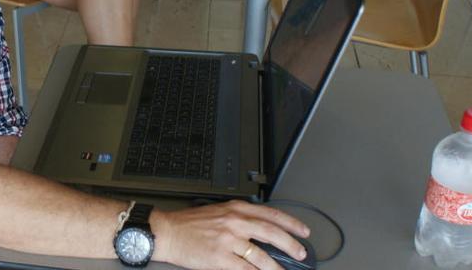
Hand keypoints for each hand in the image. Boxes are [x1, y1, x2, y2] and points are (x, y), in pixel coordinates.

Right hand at [151, 200, 309, 269]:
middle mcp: (235, 222)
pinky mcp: (220, 258)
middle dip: (291, 244)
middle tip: (301, 252)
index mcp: (236, 208)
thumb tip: (264, 230)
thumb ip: (241, 217)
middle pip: (272, 233)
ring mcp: (228, 240)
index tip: (303, 231)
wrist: (168, 231)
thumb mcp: (219, 212)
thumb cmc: (190, 223)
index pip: (271, 214)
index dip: (291, 224)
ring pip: (261, 255)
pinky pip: (245, 269)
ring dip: (276, 266)